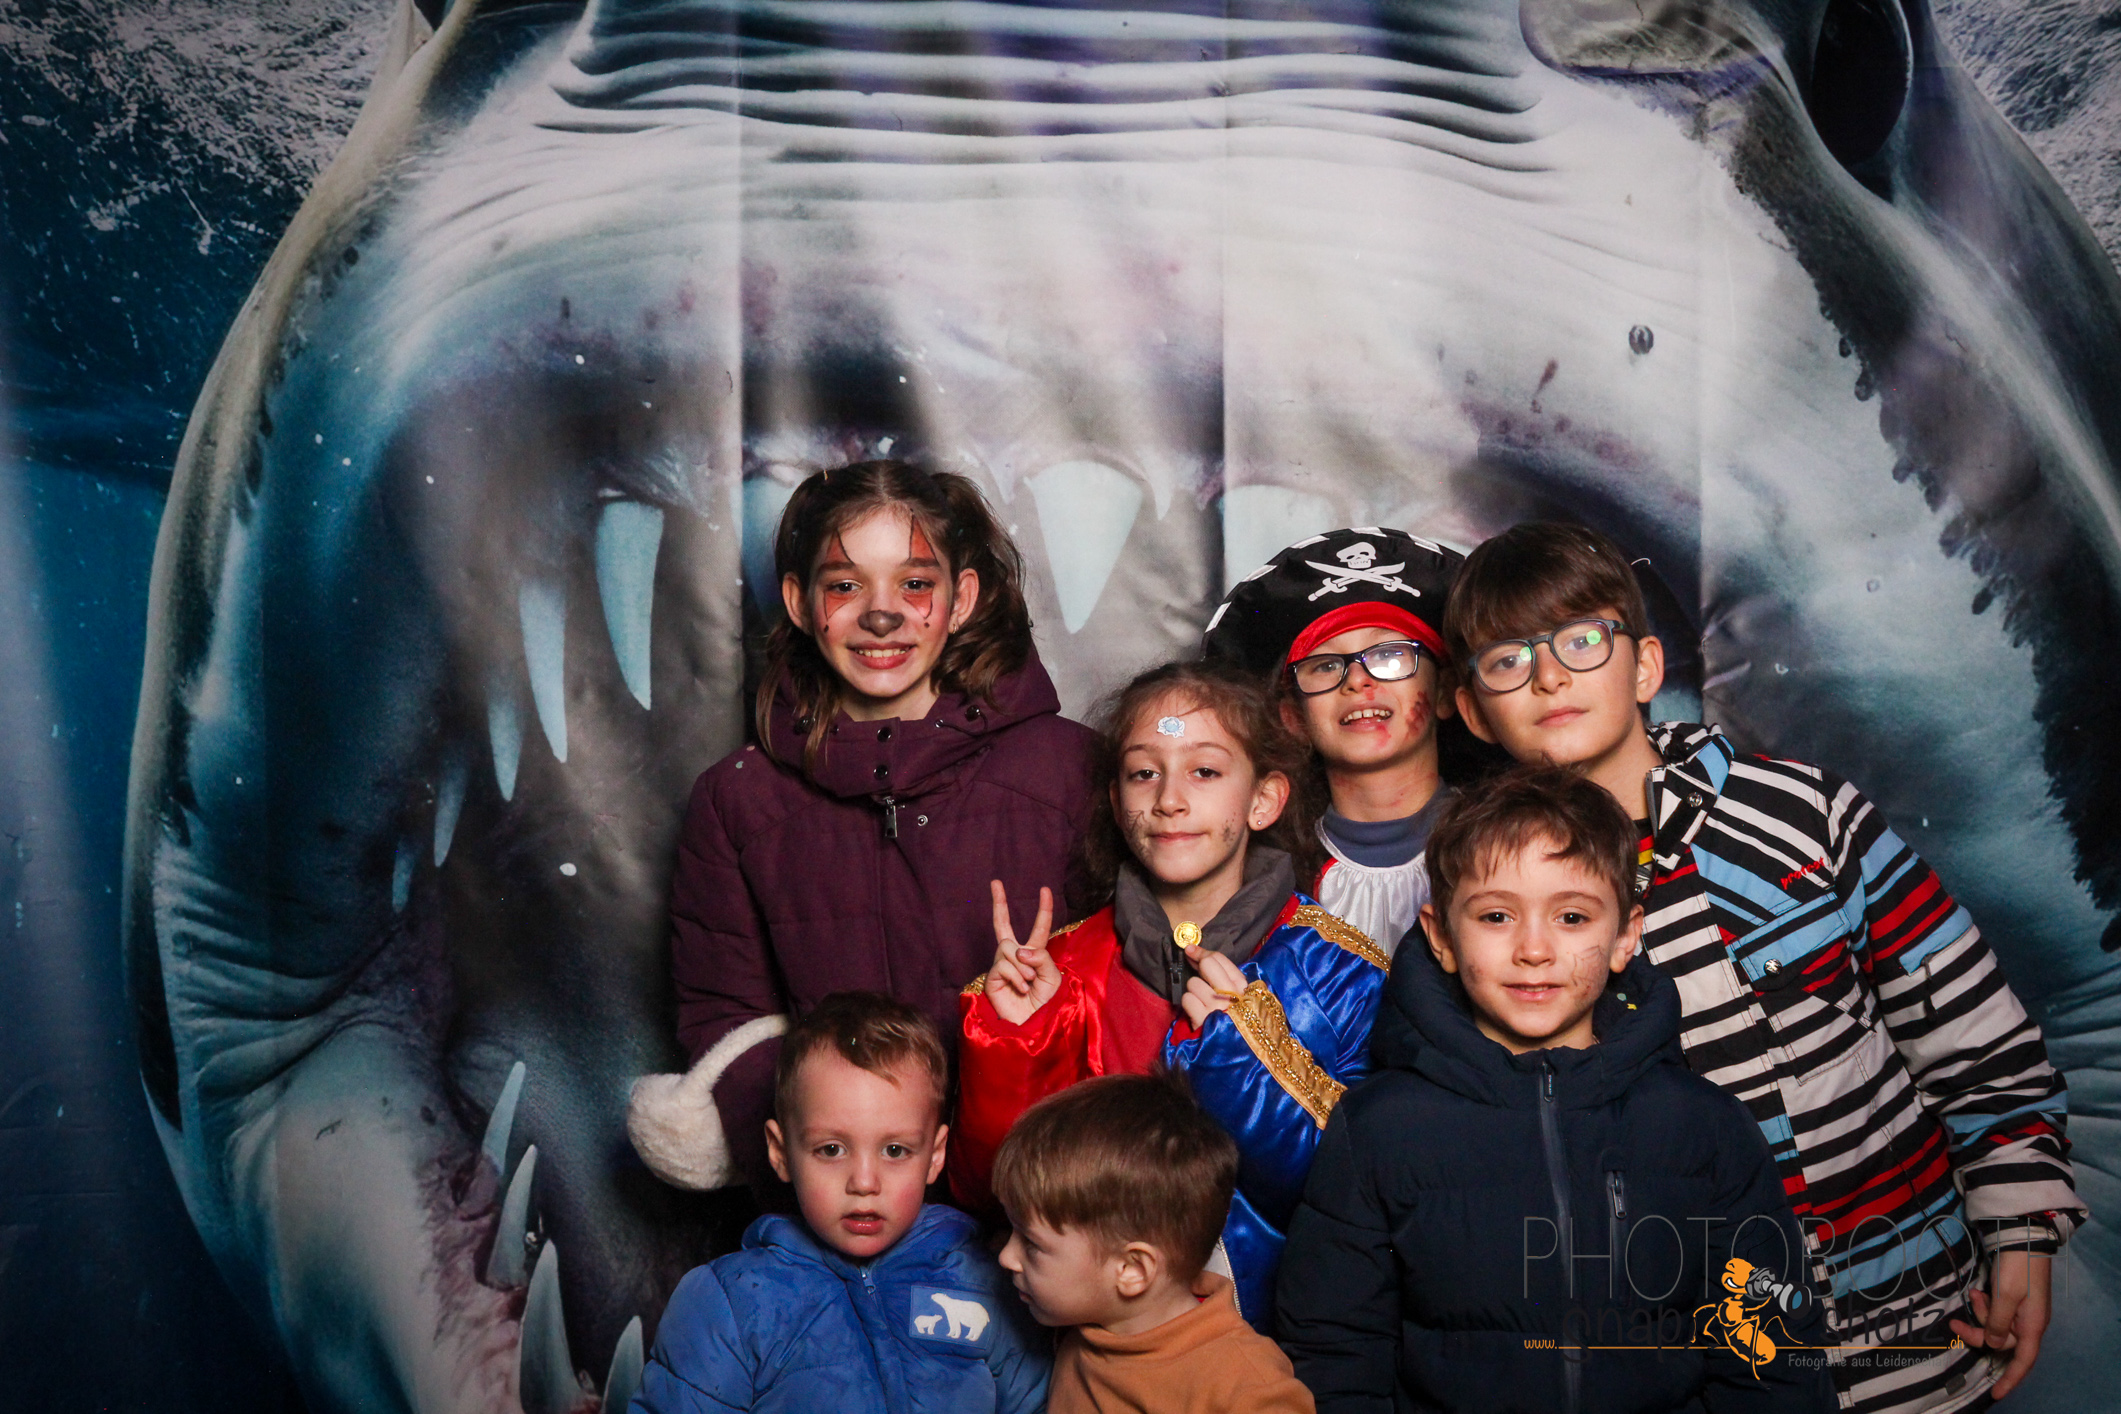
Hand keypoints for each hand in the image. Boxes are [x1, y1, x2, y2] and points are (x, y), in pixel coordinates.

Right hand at [983, 881, 1058, 1025]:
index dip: (1043, 909)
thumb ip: (1040, 957)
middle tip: (995, 882)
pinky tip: (1020, 989)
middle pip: (1003, 924)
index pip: (1039, 927)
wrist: (1033, 1026)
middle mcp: (1015, 956)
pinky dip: (1017, 977)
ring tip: (1028, 984)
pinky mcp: (992, 976)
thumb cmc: (1046, 1004)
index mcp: (1034, 954)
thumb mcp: (1053, 976)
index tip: (1044, 889)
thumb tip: (1018, 950)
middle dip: (999, 902)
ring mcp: (1002, 965)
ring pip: (1009, 948)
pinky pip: (1004, 964)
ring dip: (1024, 967)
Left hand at [1179, 945, 1247, 1029]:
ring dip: (1194, 992)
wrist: (1246, 1060)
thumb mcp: (1247, 1005)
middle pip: (1208, 964)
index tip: (1192, 950)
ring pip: (1194, 983)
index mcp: (1246, 990)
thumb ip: (1233, 984)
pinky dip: (1189, 1006)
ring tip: (1202, 1004)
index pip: (1223, 962)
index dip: (1204, 952)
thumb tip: (1206, 961)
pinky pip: (1188, 1000)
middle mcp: (1234, 996)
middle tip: (1190, 960)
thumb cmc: (1244, 1030)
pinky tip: (1197, 1014)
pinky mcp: (1205, 1022)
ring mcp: (1219, 1009)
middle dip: (1197, 960)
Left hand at [1948, 1247, 2050, 1398]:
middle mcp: (2028, 1321)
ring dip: (1981, 1313)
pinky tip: (1978, 1290)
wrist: (2022, 1238)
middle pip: (2002, 1341)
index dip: (2010, 1379)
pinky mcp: (2012, 1297)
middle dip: (1979, 1332)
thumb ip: (1997, 1323)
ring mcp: (2021, 1309)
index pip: (2022, 1361)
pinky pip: (1995, 1310)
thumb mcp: (2005, 1296)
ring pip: (1995, 1325)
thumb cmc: (2016, 1268)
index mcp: (2032, 1326)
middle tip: (1955, 1322)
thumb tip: (1994, 1344)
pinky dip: (1985, 1304)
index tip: (1996, 1394)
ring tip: (1975, 1294)